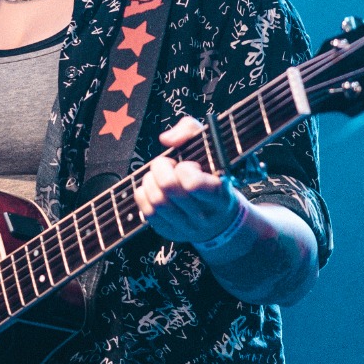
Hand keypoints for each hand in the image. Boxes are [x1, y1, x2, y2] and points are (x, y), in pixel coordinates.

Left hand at [133, 117, 247, 248]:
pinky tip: (152, 187)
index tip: (187, 164)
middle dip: (161, 168)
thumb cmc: (213, 175)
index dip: (184, 169)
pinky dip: (143, 194)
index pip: (193, 184)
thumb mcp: (211, 146)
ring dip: (150, 181)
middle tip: (165, 164)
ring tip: (157, 175)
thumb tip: (167, 139)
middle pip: (169, 189)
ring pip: (156, 201)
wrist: (220, 217)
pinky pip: (148, 213)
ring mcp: (187, 227)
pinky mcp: (171, 232)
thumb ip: (191, 130)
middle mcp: (204, 214)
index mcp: (220, 194)